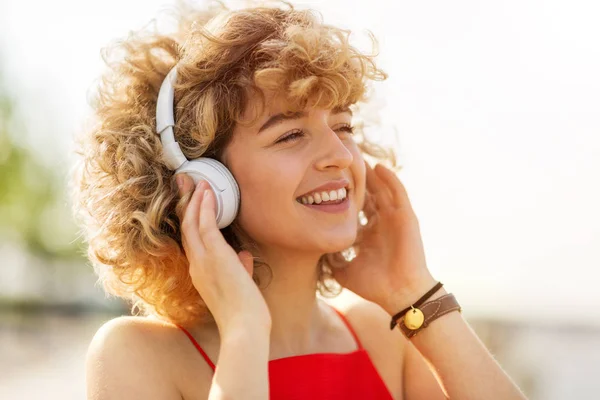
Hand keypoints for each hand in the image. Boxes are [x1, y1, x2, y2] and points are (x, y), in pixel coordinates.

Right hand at [176, 174, 270, 333]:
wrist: (245, 327)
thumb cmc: (245, 311)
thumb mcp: (240, 284)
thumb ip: (239, 268)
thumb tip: (244, 256)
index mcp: (201, 272)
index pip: (192, 239)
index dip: (191, 218)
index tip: (193, 201)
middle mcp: (197, 265)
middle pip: (186, 227)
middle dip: (187, 203)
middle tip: (187, 183)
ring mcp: (203, 261)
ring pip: (193, 223)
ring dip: (196, 201)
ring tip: (200, 182)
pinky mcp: (215, 257)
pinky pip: (206, 226)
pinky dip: (206, 208)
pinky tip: (208, 194)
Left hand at [332, 162, 437, 314]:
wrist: (400, 294)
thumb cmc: (375, 285)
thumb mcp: (345, 270)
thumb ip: (331, 259)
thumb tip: (314, 251)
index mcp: (368, 234)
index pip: (354, 209)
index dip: (342, 196)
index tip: (325, 182)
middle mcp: (381, 223)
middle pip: (367, 194)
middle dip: (356, 180)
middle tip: (340, 162)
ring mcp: (394, 219)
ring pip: (382, 190)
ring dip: (371, 174)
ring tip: (358, 157)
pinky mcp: (407, 217)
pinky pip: (398, 193)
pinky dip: (390, 180)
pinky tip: (378, 167)